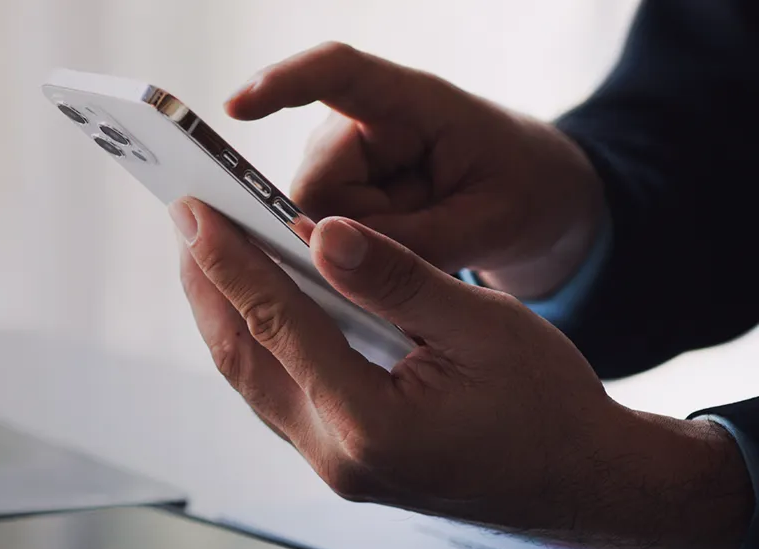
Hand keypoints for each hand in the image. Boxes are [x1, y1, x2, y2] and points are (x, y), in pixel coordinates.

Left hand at [171, 197, 751, 548]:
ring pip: (253, 381)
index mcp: (371, 424)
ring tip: (207, 253)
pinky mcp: (341, 461)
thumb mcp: (483, 327)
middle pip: (243, 359)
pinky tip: (254, 304)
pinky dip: (258, 343)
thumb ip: (396, 279)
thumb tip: (323, 234)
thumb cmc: (547, 406)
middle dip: (207, 285)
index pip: (277, 326)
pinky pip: (277, 396)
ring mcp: (334, 466)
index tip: (194, 211)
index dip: (230, 262)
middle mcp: (337, 456)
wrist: (579, 483)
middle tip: (186, 221)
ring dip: (224, 315)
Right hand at [227, 42, 605, 298]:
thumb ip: (407, 245)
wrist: (534, 196)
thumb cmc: (521, 193)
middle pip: (313, 186)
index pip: (338, 73)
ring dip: (360, 245)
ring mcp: (345, 157)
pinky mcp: (338, 189)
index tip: (236, 108)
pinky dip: (356, 253)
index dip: (282, 85)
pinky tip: (400, 243)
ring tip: (422, 234)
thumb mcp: (484, 226)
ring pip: (312, 219)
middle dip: (350, 231)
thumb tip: (320, 248)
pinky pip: (321, 235)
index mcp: (413, 102)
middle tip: (421, 239)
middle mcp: (364, 122)